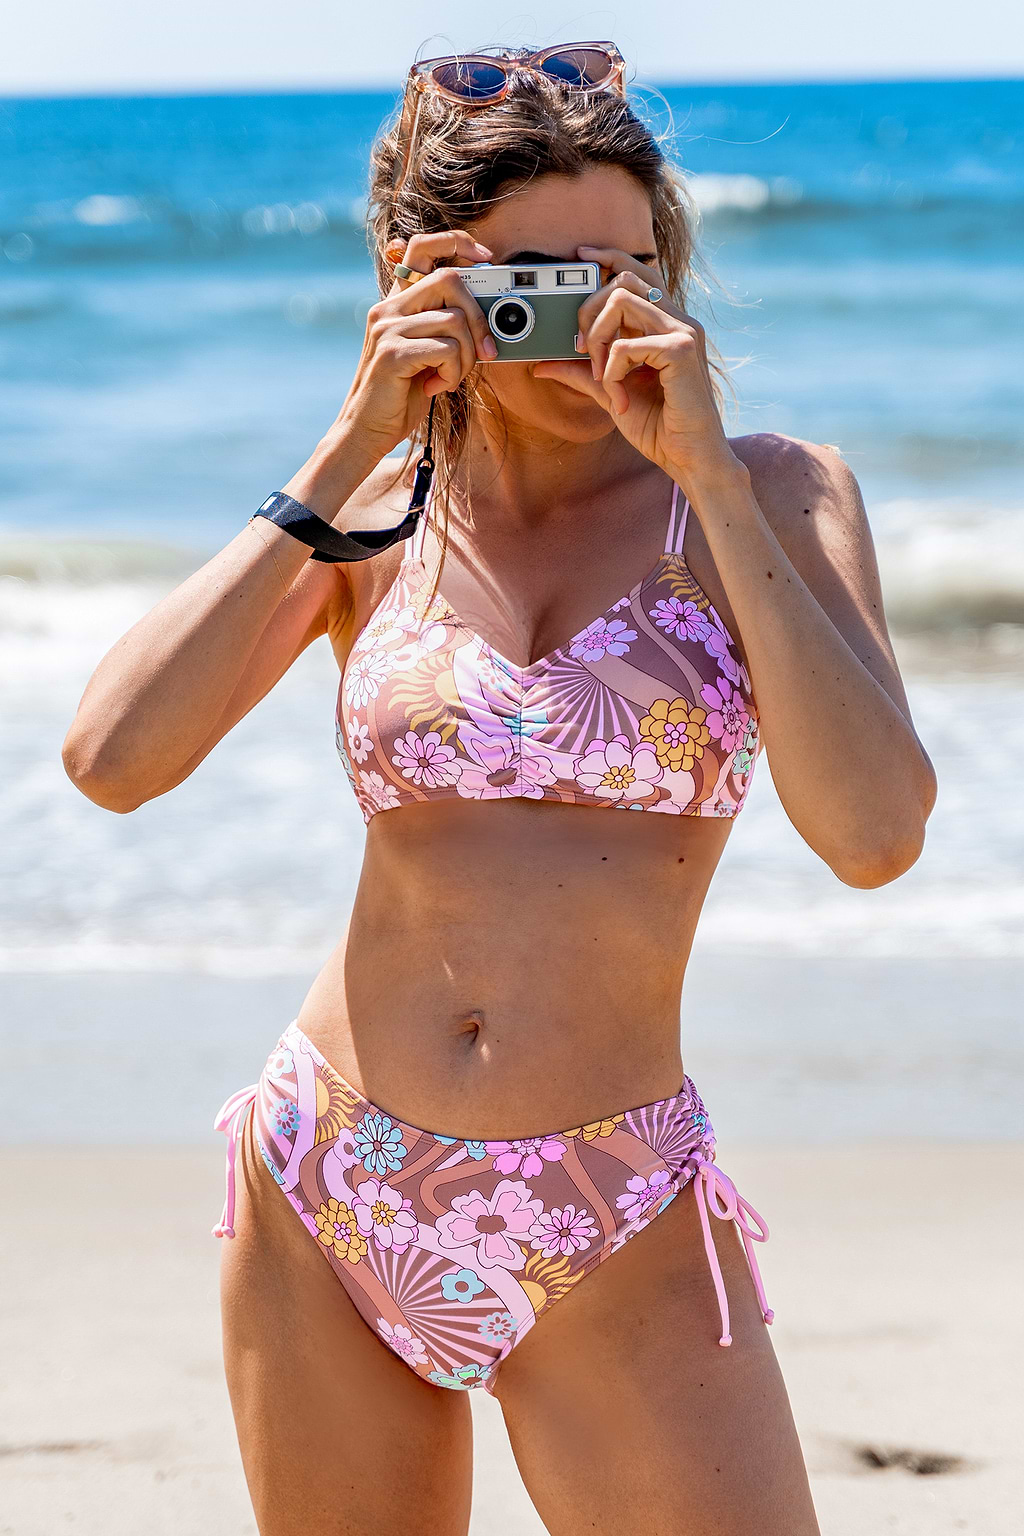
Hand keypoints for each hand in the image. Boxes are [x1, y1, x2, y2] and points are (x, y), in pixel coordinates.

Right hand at [336, 230, 498, 461]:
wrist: (366, 430)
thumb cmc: (400, 395)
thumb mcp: (426, 354)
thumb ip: (444, 328)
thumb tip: (487, 316)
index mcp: (396, 303)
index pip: (423, 247)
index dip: (458, 243)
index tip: (486, 258)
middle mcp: (388, 308)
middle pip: (451, 280)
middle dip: (479, 317)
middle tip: (485, 351)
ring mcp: (387, 328)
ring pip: (455, 321)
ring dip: (466, 357)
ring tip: (449, 378)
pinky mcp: (392, 353)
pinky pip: (446, 349)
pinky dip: (453, 373)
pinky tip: (436, 387)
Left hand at [533, 245, 741, 484]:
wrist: (687, 458)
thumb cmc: (659, 428)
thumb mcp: (609, 393)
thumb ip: (581, 373)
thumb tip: (542, 364)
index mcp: (666, 323)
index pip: (638, 270)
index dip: (609, 255)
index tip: (580, 256)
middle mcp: (678, 319)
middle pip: (623, 277)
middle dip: (589, 310)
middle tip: (583, 352)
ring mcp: (683, 330)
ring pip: (621, 299)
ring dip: (597, 338)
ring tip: (602, 376)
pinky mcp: (681, 349)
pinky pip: (626, 344)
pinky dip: (612, 372)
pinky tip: (620, 397)